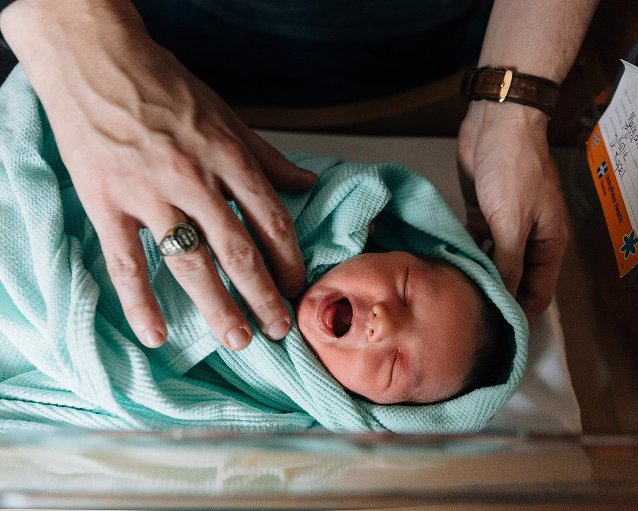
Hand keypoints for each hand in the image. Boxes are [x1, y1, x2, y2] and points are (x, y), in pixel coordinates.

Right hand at [1, 0, 315, 348]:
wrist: (96, 60)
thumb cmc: (167, 87)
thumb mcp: (227, 116)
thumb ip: (267, 157)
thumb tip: (308, 182)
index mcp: (229, 156)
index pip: (271, 220)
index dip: (289, 259)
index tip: (297, 287)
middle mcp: (194, 179)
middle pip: (238, 251)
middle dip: (264, 296)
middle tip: (279, 330)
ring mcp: (148, 194)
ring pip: (189, 264)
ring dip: (217, 308)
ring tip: (238, 341)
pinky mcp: (106, 204)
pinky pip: (126, 263)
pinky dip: (140, 303)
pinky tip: (155, 335)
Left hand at [457, 102, 568, 319]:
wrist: (498, 121)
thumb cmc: (514, 171)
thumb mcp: (512, 222)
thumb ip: (509, 263)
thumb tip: (504, 300)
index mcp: (550, 242)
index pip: (540, 290)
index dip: (522, 311)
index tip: (497, 330)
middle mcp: (530, 238)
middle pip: (516, 279)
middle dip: (497, 295)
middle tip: (467, 316)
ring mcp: (506, 225)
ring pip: (494, 262)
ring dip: (479, 275)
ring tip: (454, 298)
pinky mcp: (483, 212)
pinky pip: (477, 242)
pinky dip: (467, 254)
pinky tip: (447, 268)